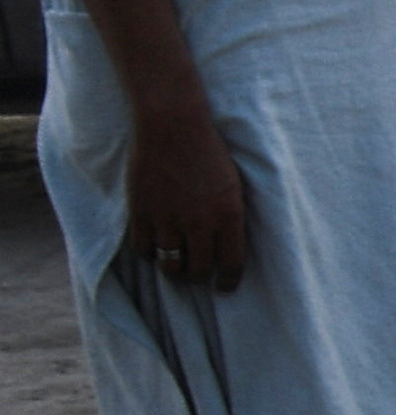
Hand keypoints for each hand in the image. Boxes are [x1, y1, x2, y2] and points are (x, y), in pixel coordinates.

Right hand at [126, 95, 252, 294]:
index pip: (231, 263)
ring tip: (175, 266)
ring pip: (170, 264)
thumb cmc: (209, 152)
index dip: (229, 281)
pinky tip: (153, 249)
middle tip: (197, 275)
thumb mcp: (234, 185)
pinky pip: (143, 249)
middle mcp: (200, 223)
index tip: (224, 288)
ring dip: (173, 270)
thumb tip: (229, 244)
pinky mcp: (142, 212)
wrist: (172, 126)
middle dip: (199, 277)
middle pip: (198, 269)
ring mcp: (168, 219)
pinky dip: (148, 254)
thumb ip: (231, 216)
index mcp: (229, 216)